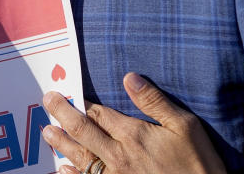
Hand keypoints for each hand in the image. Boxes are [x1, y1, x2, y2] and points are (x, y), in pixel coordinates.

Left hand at [42, 72, 226, 173]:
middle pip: (83, 131)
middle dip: (63, 113)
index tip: (71, 92)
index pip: (100, 114)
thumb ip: (154, 102)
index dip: (85, 102)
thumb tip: (130, 78)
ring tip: (47, 130)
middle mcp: (118, 155)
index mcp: (134, 135)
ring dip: (61, 143)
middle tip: (48, 100)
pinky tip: (62, 169)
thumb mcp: (184, 125)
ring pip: (80, 156)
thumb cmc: (197, 160)